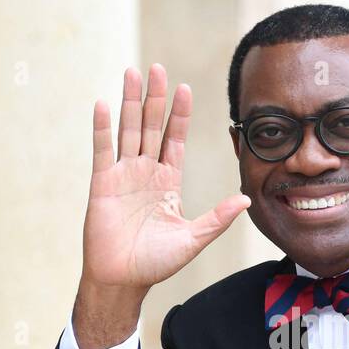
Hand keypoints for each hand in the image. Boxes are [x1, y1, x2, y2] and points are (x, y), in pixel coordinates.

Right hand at [73, 64, 249, 348]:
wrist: (123, 280)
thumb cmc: (155, 263)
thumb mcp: (193, 239)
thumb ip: (217, 218)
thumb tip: (246, 199)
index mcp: (167, 182)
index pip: (175, 140)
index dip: (180, 115)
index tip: (185, 89)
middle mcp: (145, 173)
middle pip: (150, 126)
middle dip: (154, 98)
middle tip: (157, 68)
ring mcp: (122, 176)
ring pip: (127, 131)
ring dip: (128, 102)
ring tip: (131, 73)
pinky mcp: (102, 184)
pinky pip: (102, 151)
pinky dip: (102, 128)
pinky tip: (104, 104)